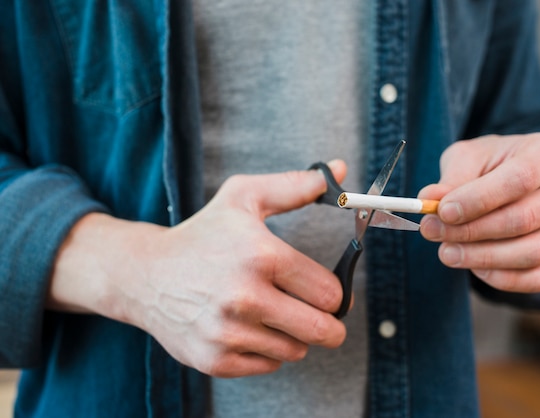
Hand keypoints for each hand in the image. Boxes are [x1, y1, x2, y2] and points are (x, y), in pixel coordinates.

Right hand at [48, 162, 348, 377]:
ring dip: (294, 334)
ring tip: (273, 313)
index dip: (334, 292)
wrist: (145, 274)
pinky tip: (250, 328)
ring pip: (297, 350)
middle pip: (323, 329)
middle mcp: (245, 297)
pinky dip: (268, 350)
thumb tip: (340, 169)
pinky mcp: (214, 360)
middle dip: (328, 322)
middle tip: (315, 311)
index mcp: (261, 255)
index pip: (331, 293)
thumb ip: (296, 186)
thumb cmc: (202, 234)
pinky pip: (269, 365)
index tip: (324, 289)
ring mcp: (228, 332)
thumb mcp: (245, 198)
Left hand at [418, 133, 539, 292]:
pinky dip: (500, 278)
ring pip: (532, 253)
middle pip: (524, 219)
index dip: (479, 199)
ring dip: (482, 257)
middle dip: (471, 231)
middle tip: (432, 232)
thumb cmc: (492, 166)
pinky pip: (537, 278)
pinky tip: (474, 266)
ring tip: (446, 252)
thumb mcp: (468, 159)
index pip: (520, 179)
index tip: (442, 212)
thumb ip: (452, 178)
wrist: (515, 181)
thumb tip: (429, 198)